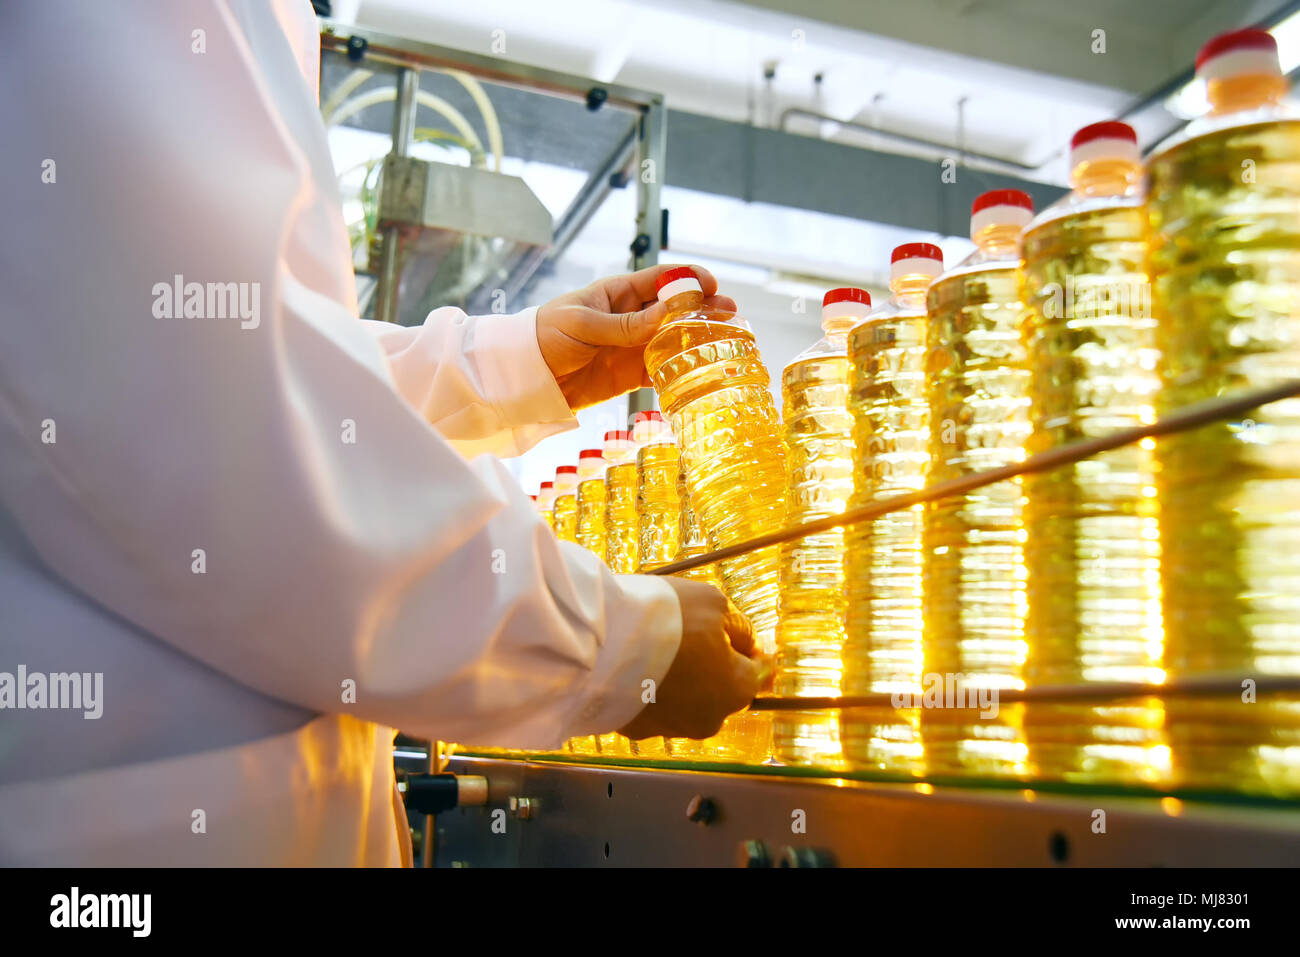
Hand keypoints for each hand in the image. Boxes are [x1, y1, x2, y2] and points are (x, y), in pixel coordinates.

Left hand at [536, 264, 736, 410]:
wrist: (527, 376)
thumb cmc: (546, 335)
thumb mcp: (584, 324)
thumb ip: (625, 325)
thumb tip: (668, 315)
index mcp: (618, 293)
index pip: (661, 279)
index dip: (689, 279)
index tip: (711, 284)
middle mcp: (631, 317)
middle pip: (676, 309)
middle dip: (704, 309)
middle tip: (731, 313)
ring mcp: (633, 345)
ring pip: (674, 339)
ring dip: (700, 339)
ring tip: (728, 340)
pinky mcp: (631, 374)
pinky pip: (663, 370)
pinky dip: (682, 371)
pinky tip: (704, 371)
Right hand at [618, 577, 771, 740]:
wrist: (599, 645)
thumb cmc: (666, 620)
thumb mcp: (714, 603)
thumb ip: (739, 627)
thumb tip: (747, 643)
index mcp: (736, 689)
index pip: (760, 673)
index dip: (758, 652)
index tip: (755, 641)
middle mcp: (709, 719)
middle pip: (722, 689)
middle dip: (716, 666)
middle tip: (698, 636)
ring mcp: (671, 728)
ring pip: (687, 701)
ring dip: (683, 679)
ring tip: (661, 648)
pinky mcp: (637, 730)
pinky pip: (654, 706)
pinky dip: (653, 689)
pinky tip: (639, 665)